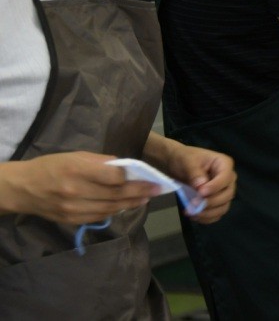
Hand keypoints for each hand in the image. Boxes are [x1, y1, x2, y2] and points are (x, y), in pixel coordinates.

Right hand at [1, 151, 158, 224]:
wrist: (23, 189)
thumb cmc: (51, 166)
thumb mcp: (75, 155)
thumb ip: (101, 161)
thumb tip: (124, 166)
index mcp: (77, 170)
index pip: (113, 177)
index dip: (133, 177)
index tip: (148, 176)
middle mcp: (76, 192)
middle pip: (116, 194)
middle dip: (140, 192)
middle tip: (157, 189)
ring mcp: (74, 209)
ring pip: (111, 208)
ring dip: (132, 203)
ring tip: (146, 198)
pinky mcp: (72, 220)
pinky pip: (100, 216)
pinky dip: (115, 211)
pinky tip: (126, 205)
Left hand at [163, 143, 236, 223]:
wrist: (177, 165)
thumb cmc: (184, 159)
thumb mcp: (187, 162)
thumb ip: (195, 173)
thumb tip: (201, 186)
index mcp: (224, 164)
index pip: (226, 178)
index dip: (215, 187)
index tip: (200, 193)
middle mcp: (228, 179)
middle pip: (228, 194)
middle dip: (211, 202)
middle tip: (193, 205)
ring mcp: (223, 191)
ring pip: (224, 206)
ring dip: (209, 213)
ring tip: (192, 212)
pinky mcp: (217, 202)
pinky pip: (217, 214)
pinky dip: (207, 218)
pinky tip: (194, 216)